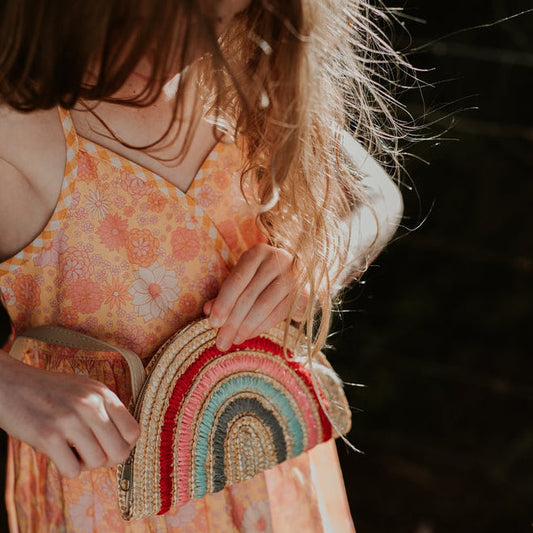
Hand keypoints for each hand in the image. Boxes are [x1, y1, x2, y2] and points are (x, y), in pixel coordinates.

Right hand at [0, 352, 139, 477]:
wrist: (11, 385)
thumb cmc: (51, 392)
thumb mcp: (86, 390)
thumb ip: (106, 410)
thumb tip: (127, 442)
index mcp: (103, 394)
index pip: (133, 432)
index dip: (124, 446)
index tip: (109, 446)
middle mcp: (90, 404)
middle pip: (119, 451)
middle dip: (106, 460)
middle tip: (90, 454)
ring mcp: (70, 419)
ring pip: (97, 462)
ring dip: (84, 464)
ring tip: (71, 451)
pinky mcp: (48, 435)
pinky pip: (72, 470)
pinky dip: (67, 468)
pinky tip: (58, 454)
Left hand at [203, 243, 308, 349]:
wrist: (299, 276)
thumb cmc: (263, 278)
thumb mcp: (243, 280)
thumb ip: (225, 294)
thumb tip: (208, 311)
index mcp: (257, 252)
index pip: (236, 280)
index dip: (223, 303)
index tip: (213, 323)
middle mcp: (277, 260)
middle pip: (249, 295)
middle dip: (233, 321)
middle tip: (221, 341)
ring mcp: (293, 275)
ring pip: (264, 306)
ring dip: (246, 327)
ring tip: (235, 339)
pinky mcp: (303, 292)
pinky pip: (279, 313)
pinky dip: (262, 327)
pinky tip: (250, 334)